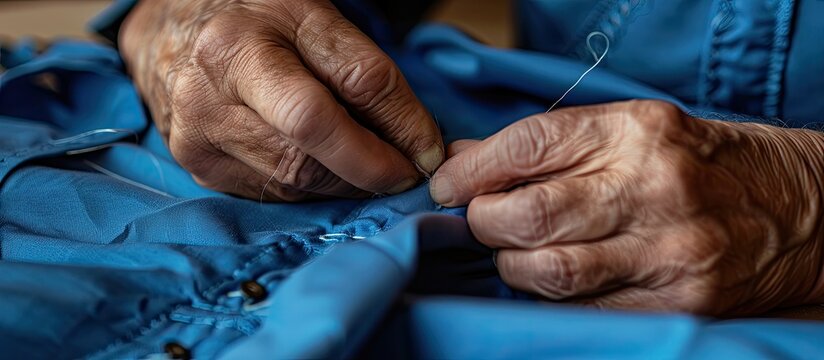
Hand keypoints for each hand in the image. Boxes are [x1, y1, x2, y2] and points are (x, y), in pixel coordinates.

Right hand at [119, 0, 442, 200]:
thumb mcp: (313, 20)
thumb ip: (363, 73)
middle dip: (373, 167)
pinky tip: (325, 169)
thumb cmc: (254, 23)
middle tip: (405, 172)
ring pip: (299, 177)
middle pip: (318, 142)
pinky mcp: (198, 167)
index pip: (353, 81)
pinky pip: (276, 192)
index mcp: (255, 33)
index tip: (430, 151)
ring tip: (369, 166)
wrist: (171, 38)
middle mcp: (217, 81)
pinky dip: (314, 187)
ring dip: (348, 182)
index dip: (404, 123)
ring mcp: (200, 130)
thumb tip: (420, 145)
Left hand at [431, 100, 823, 314]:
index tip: (448, 184)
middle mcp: (655, 189)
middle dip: (483, 222)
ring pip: (550, 272)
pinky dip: (552, 297)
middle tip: (480, 219)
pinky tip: (554, 277)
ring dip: (511, 265)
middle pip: (530, 216)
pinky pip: (585, 309)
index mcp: (637, 132)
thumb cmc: (694, 162)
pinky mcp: (677, 302)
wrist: (790, 209)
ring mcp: (668, 252)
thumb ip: (546, 145)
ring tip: (516, 250)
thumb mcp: (627, 129)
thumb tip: (464, 161)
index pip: (529, 145)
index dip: (473, 169)